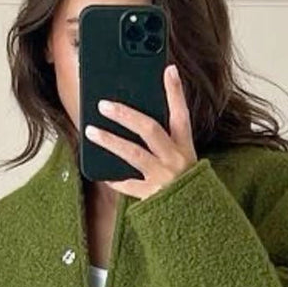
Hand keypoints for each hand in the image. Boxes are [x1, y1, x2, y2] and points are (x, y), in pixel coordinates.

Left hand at [83, 63, 198, 199]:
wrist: (197, 217)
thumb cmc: (184, 180)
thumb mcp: (182, 154)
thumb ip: (165, 136)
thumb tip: (136, 114)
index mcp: (185, 145)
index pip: (181, 112)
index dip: (175, 91)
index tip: (168, 69)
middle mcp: (176, 158)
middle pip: (149, 129)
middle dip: (125, 114)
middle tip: (103, 104)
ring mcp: (164, 177)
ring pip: (133, 154)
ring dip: (110, 140)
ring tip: (90, 131)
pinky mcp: (152, 196)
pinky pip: (128, 184)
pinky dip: (114, 177)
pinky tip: (101, 171)